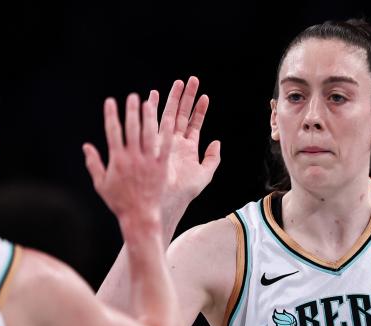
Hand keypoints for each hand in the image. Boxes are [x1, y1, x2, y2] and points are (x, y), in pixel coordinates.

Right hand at [83, 93, 173, 237]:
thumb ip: (93, 163)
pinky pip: (164, 147)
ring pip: (148, 135)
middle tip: (132, 97)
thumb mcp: (101, 184)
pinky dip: (165, 133)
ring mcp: (148, 163)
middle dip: (131, 111)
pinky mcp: (161, 168)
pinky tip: (167, 120)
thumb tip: (85, 146)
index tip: (110, 102)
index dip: (111, 115)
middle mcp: (132, 159)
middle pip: (131, 129)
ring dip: (148, 117)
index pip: (112, 132)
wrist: (140, 216)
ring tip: (148, 102)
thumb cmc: (119, 202)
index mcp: (117, 161)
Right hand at [158, 77, 220, 222]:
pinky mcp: (153, 144)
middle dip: (186, 97)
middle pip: (182, 114)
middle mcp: (175, 142)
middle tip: (191, 80)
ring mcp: (164, 141)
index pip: (194, 124)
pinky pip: (154, 123)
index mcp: (188, 148)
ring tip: (178, 82)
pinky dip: (154, 110)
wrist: (166, 201)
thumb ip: (212, 159)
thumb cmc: (183, 193)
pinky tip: (154, 96)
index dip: (199, 110)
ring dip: (173, 99)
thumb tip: (217, 142)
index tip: (204, 96)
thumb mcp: (203, 176)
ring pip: (170, 115)